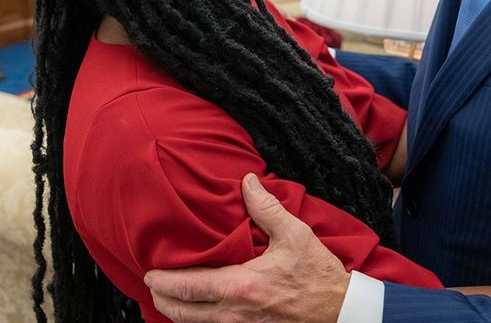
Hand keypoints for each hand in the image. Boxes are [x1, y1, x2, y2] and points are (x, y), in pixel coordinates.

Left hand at [145, 174, 349, 322]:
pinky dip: (199, 322)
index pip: (187, 287)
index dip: (162, 282)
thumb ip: (266, 208)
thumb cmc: (317, 274)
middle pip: (182, 313)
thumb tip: (247, 181)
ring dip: (178, 313)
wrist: (340, 312)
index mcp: (240, 285)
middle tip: (153, 287)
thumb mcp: (294, 234)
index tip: (150, 273)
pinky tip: (199, 313)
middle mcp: (234, 313)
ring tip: (170, 299)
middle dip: (162, 300)